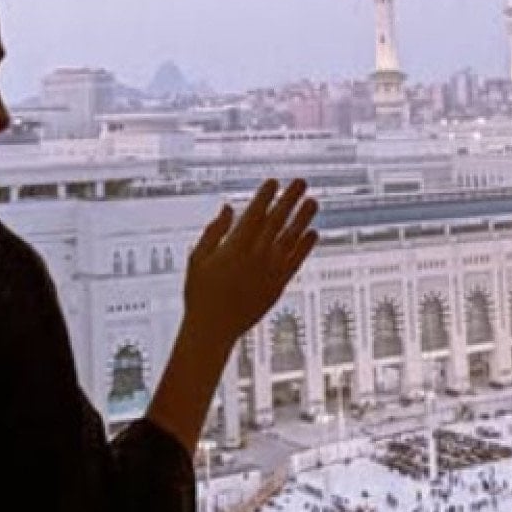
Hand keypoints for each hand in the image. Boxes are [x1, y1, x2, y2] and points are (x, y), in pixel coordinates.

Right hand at [183, 177, 318, 350]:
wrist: (213, 330)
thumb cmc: (200, 294)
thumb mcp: (198, 258)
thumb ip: (214, 231)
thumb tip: (228, 208)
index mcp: (234, 247)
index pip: (255, 215)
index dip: (265, 196)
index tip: (274, 181)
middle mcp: (256, 257)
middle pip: (277, 222)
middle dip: (289, 200)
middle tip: (301, 182)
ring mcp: (269, 272)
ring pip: (291, 240)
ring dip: (303, 219)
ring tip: (313, 202)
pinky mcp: (277, 286)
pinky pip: (296, 262)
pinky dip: (305, 247)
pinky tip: (313, 233)